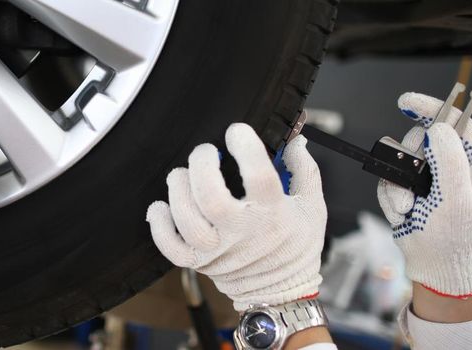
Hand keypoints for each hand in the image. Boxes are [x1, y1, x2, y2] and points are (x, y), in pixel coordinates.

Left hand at [145, 123, 325, 310]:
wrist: (282, 293)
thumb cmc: (296, 245)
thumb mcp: (313, 206)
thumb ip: (304, 170)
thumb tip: (295, 139)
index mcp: (272, 214)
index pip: (259, 176)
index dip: (246, 147)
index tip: (237, 132)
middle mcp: (242, 232)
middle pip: (210, 197)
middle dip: (202, 165)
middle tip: (205, 152)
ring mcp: (217, 250)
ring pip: (186, 219)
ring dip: (178, 188)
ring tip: (182, 175)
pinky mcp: (198, 263)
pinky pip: (169, 246)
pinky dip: (159, 225)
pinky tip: (162, 206)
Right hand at [378, 92, 471, 297]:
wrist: (436, 269)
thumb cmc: (456, 240)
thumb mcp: (458, 199)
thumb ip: (449, 160)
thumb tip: (438, 127)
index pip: (457, 122)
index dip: (432, 108)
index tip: (407, 102)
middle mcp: (456, 165)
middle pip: (422, 138)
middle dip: (410, 161)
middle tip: (415, 184)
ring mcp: (432, 177)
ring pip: (400, 159)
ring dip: (399, 185)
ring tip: (411, 207)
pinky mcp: (412, 188)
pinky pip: (389, 178)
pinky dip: (392, 197)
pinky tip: (407, 213)